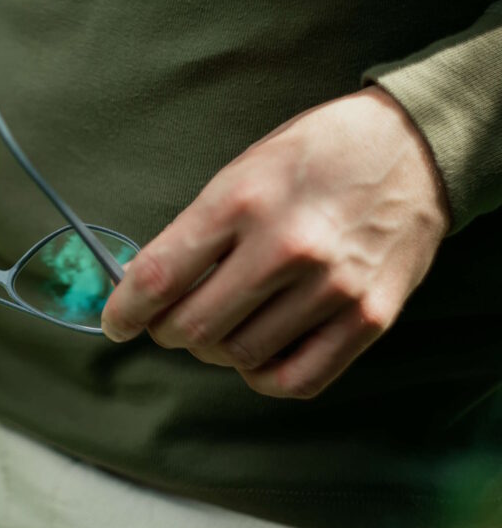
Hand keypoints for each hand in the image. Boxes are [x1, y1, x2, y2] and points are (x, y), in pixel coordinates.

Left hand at [101, 87, 448, 397]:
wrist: (411, 147)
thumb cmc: (312, 156)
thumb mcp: (242, 171)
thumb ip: (196, 232)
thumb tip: (147, 288)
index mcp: (242, 202)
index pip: (160, 277)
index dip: (125, 310)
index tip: (116, 322)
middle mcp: (285, 247)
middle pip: (193, 327)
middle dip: (166, 332)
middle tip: (168, 322)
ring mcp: (332, 287)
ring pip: (239, 356)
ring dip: (213, 350)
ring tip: (218, 327)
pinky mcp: (369, 317)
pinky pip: (296, 380)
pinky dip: (261, 377)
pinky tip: (256, 354)